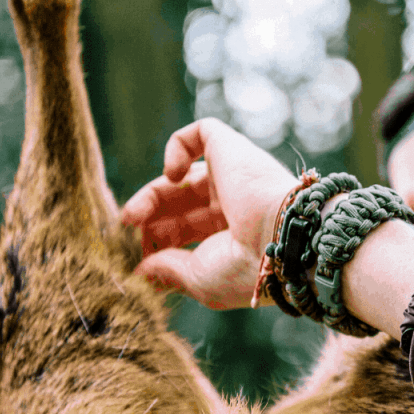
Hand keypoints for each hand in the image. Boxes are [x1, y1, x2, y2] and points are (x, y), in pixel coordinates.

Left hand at [121, 119, 298, 309]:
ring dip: (150, 196)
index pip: (187, 232)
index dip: (159, 243)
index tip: (139, 262)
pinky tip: (171, 176)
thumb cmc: (248, 267)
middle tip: (129, 236)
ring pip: (181, 177)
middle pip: (179, 206)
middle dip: (151, 222)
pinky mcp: (231, 148)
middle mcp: (235, 205)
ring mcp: (233, 175)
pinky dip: (175, 148)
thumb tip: (141, 271)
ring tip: (133, 216)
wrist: (284, 238)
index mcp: (234, 237)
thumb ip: (168, 271)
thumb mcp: (200, 279)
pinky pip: (199, 133)